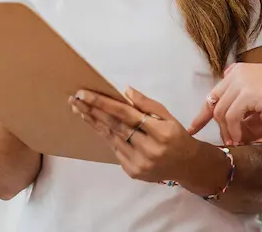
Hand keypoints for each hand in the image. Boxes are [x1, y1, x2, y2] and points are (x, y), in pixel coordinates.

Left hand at [69, 87, 199, 184]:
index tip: (85, 93)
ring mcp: (138, 163)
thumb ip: (147, 104)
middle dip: (92, 111)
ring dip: (93, 122)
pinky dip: (104, 135)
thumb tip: (125, 91)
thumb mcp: (168, 115)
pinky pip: (115, 149)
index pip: (126, 114)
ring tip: (79, 109)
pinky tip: (94, 124)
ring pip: (111, 138)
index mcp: (160, 132)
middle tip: (75, 99)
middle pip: (114, 126)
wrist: (186, 165)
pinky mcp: (132, 171)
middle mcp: (148, 149)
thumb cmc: (177, 135)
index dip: (104, 103)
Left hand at [189, 63, 261, 145]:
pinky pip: (231, 117)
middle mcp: (236, 73)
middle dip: (213, 126)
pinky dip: (235, 131)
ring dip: (228, 131)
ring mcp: (240, 81)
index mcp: (239, 71)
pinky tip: (243, 139)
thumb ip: (246, 112)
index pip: (214, 93)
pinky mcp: (247, 93)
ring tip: (238, 142)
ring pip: (220, 112)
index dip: (203, 113)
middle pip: (213, 103)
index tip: (194, 128)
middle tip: (224, 142)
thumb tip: (235, 130)